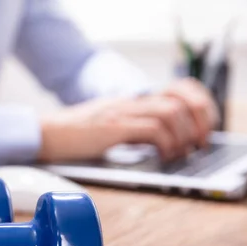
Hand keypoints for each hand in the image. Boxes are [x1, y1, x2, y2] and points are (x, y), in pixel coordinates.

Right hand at [37, 78, 219, 162]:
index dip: (197, 105)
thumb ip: (129, 129)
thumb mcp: (106, 128)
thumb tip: (155, 145)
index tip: (201, 128)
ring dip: (182, 134)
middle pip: (180, 97)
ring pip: (170, 112)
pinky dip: (165, 143)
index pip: (177, 89)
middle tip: (199, 143)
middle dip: (198, 120)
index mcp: (130, 102)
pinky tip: (164, 156)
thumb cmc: (70, 138)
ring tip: (180, 153)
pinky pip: (152, 129)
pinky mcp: (113, 127)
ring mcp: (121, 112)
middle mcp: (129, 102)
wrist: (44, 135)